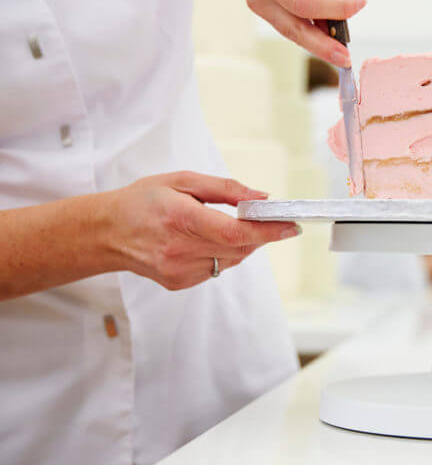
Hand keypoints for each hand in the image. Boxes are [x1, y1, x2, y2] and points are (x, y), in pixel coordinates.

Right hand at [106, 172, 300, 290]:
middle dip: (260, 234)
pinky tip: (206, 240)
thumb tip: (261, 198)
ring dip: (242, 243)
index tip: (290, 226)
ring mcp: (179, 270)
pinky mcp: (180, 283)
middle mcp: (179, 249)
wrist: (107, 233)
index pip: (233, 232)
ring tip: (229, 225)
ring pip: (232, 259)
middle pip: (239, 247)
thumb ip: (225, 189)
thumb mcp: (181, 181)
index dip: (266, 231)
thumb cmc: (143, 201)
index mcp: (179, 218)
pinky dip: (223, 254)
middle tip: (270, 219)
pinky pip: (217, 268)